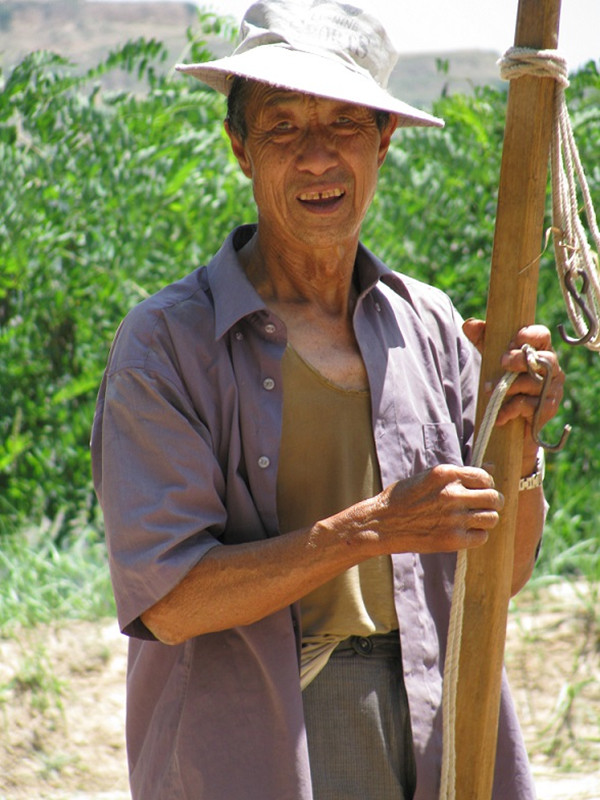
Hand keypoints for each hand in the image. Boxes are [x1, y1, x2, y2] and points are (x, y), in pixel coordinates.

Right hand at [363, 464, 503, 553]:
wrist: (382, 523)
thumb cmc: (405, 497)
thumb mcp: (430, 477)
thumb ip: (459, 475)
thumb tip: (491, 469)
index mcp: (446, 474)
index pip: (485, 478)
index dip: (487, 485)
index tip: (480, 491)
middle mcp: (452, 494)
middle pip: (494, 498)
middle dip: (492, 503)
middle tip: (483, 507)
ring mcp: (453, 518)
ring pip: (492, 518)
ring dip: (486, 519)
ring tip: (473, 520)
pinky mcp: (452, 539)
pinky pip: (481, 537)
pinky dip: (477, 535)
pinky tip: (464, 532)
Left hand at [463, 318, 565, 457]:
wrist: (510, 422)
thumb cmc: (504, 382)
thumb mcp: (492, 359)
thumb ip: (483, 341)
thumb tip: (469, 324)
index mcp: (540, 351)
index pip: (542, 335)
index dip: (528, 336)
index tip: (509, 342)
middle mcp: (552, 369)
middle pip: (544, 359)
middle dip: (519, 360)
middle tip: (502, 363)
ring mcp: (553, 390)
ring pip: (535, 383)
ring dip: (509, 386)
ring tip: (490, 390)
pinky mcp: (548, 409)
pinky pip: (531, 405)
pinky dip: (511, 408)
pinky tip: (500, 414)